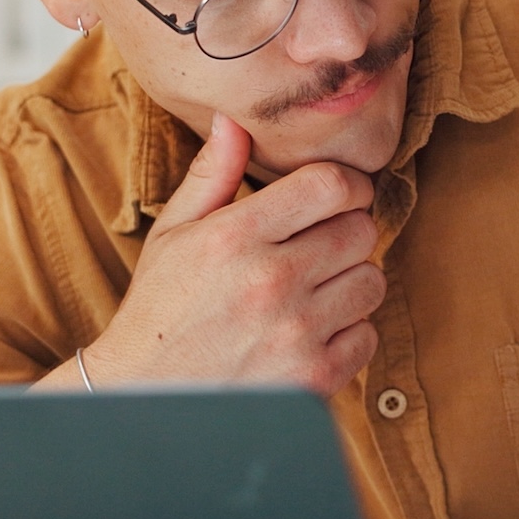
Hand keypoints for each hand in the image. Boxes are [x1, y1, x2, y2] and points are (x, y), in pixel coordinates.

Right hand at [81, 114, 383, 392]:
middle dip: (347, 230)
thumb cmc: (161, 309)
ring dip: (351, 281)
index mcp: (235, 236)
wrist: (146, 398)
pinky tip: (313, 331)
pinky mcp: (313, 378)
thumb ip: (210, 175)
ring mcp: (296, 332)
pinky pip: (367, 336)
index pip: (330, 185)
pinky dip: (349, 333)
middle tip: (320, 245)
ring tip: (315, 290)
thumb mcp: (172, 234)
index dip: (347, 184)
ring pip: (372, 280)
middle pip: (360, 229)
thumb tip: (233, 120)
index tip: (339, 196)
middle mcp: (270, 281)